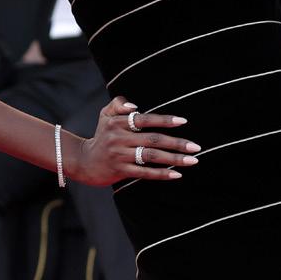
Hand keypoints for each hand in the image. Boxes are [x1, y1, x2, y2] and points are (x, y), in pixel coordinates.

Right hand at [66, 96, 200, 186]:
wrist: (84, 162)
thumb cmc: (102, 135)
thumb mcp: (105, 115)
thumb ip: (119, 104)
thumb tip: (134, 106)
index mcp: (117, 122)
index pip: (145, 119)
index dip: (164, 120)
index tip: (183, 122)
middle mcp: (119, 138)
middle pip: (153, 140)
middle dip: (177, 143)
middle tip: (196, 147)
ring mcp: (120, 155)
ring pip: (151, 157)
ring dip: (174, 159)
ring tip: (192, 161)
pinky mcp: (120, 171)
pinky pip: (144, 173)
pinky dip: (161, 174)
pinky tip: (177, 175)